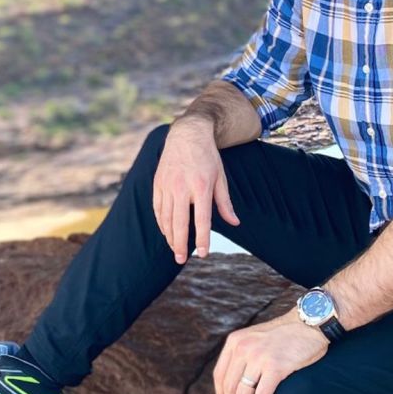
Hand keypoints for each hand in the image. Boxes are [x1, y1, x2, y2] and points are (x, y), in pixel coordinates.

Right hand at [152, 119, 239, 263]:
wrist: (188, 134)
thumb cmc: (208, 157)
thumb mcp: (220, 177)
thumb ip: (225, 203)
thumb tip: (235, 223)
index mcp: (201, 186)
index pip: (201, 220)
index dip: (202, 239)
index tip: (203, 254)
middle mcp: (182, 187)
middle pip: (179, 223)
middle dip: (180, 244)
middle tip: (181, 260)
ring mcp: (167, 185)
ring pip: (166, 218)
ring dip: (169, 236)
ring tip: (175, 249)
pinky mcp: (158, 183)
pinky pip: (157, 208)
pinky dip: (161, 222)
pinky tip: (166, 231)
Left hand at [213, 309, 328, 393]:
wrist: (309, 323)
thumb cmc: (285, 334)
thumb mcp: (256, 337)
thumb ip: (244, 353)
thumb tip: (236, 384)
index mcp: (235, 341)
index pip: (220, 375)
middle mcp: (243, 347)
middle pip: (230, 387)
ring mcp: (259, 357)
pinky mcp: (275, 366)